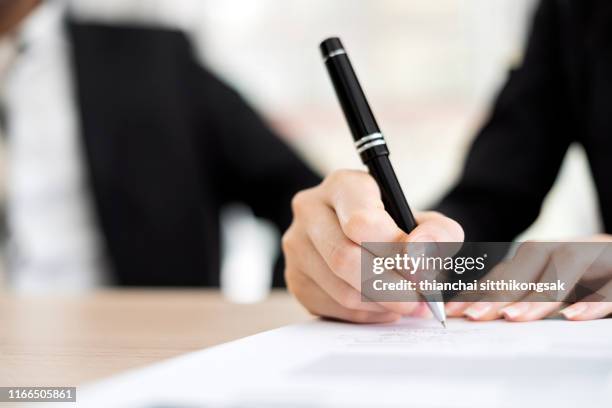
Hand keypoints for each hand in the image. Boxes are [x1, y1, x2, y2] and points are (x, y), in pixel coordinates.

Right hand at [282, 169, 463, 322]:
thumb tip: (419, 255)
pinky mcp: (295, 278)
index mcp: (343, 186)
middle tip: (420, 300)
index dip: (394, 251)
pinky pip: (332, 307)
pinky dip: (366, 314)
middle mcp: (311, 210)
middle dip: (391, 286)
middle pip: (346, 258)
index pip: (361, 222)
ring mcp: (297, 245)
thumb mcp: (426, 222)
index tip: (420, 270)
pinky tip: (383, 306)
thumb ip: (438, 234)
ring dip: (382, 304)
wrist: (366, 239)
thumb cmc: (397, 228)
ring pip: (341, 289)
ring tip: (406, 303)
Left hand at [446, 236, 611, 321]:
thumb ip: (534, 294)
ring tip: (513, 319)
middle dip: (500, 289)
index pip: (513, 269)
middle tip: (474, 317)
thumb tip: (489, 311)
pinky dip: (593, 300)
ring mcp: (602, 256)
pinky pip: (611, 284)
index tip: (454, 312)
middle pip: (532, 261)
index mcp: (556, 254)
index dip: (482, 288)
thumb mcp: (567, 285)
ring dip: (538, 294)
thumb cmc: (603, 277)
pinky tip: (573, 318)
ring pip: (565, 266)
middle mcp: (576, 249)